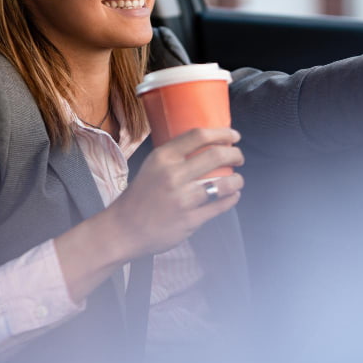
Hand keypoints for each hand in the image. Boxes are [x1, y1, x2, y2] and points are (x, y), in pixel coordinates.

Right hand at [106, 127, 243, 256]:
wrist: (124, 229)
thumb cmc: (141, 196)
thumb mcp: (152, 167)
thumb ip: (175, 156)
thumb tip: (207, 146)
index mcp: (163, 158)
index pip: (199, 136)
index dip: (222, 133)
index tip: (234, 135)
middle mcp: (173, 175)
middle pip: (216, 156)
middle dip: (236, 154)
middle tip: (239, 157)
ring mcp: (182, 199)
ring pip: (224, 183)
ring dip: (238, 180)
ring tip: (238, 180)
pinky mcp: (189, 220)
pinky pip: (220, 206)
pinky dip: (232, 198)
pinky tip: (233, 195)